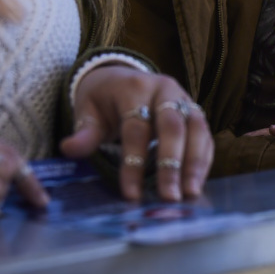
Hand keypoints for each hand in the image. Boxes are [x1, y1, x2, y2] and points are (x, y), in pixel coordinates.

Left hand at [60, 66, 211, 201]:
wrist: (121, 76)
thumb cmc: (103, 99)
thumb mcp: (88, 111)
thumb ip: (84, 132)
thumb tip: (69, 149)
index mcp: (134, 87)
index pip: (136, 127)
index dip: (133, 161)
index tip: (130, 194)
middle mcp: (165, 89)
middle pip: (173, 126)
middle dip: (172, 164)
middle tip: (169, 197)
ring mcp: (184, 98)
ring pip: (196, 128)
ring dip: (194, 163)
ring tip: (190, 193)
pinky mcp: (195, 110)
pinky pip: (205, 134)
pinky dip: (203, 159)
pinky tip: (197, 182)